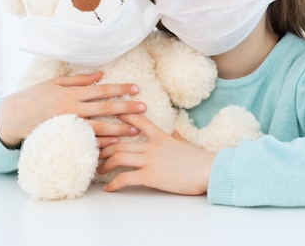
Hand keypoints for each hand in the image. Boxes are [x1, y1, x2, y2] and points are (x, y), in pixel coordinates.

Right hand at [0, 71, 144, 147]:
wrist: (12, 116)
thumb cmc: (34, 96)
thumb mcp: (55, 82)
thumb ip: (79, 79)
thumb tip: (101, 74)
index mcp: (71, 92)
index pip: (101, 90)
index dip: (120, 89)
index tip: (136, 89)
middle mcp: (72, 108)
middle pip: (104, 108)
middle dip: (126, 108)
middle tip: (144, 108)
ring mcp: (68, 125)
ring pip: (98, 127)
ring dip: (118, 129)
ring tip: (135, 130)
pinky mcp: (64, 138)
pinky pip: (86, 142)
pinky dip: (101, 144)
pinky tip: (114, 144)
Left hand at [98, 114, 215, 195]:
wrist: (209, 169)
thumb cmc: (200, 159)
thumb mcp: (186, 144)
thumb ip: (176, 138)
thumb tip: (176, 134)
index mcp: (160, 136)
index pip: (138, 121)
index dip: (123, 117)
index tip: (111, 116)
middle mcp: (152, 146)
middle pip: (120, 142)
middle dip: (104, 148)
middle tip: (95, 152)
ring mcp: (150, 160)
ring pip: (118, 157)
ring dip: (104, 164)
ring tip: (98, 170)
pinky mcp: (150, 176)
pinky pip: (125, 178)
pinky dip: (113, 183)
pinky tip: (108, 188)